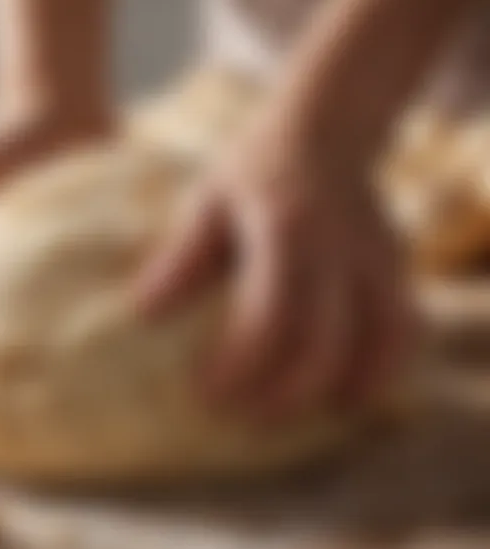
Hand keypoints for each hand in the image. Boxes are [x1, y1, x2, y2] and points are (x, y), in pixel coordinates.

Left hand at [137, 130, 415, 421]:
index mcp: (286, 229)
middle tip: (243, 418)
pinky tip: (345, 390)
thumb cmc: (256, 167)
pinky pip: (404, 328)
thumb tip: (143, 314)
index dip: (240, 365)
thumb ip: (181, 258)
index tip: (206, 393)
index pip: (270, 316)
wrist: (325, 129)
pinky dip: (381, 368)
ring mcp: (378, 256)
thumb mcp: (209, 202)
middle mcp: (340, 247)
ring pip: (380, 342)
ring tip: (296, 416)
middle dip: (283, 394)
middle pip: (326, 343)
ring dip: (339, 389)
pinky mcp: (397, 264)